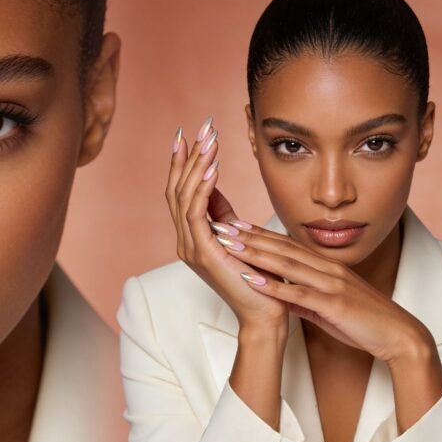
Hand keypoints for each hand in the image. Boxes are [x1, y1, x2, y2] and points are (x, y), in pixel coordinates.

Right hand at [166, 120, 287, 332]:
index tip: (188, 135)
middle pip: (176, 190)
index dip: (182, 163)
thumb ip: (223, 215)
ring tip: (209, 141)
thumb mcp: (238, 238)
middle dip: (187, 156)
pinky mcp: (204, 255)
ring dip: (196, 166)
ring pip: (184, 198)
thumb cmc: (258, 278)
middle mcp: (185, 241)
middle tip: (200, 127)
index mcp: (192, 237)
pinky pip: (196, 214)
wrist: (265, 314)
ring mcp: (191, 249)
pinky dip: (202, 189)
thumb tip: (215, 184)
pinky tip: (213, 169)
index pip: (179, 192)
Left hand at [215, 224, 437, 363]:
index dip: (259, 235)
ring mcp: (331, 285)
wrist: (399, 336)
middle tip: (221, 225)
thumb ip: (304, 299)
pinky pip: (299, 294)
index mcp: (326, 267)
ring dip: (256, 254)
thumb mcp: (328, 307)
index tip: (233, 225)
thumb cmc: (364, 322)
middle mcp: (327, 269)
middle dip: (250, 237)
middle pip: (282, 248)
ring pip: (287, 265)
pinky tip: (253, 281)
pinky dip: (275, 287)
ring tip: (229, 245)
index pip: (287, 246)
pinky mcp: (334, 304)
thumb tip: (281, 297)